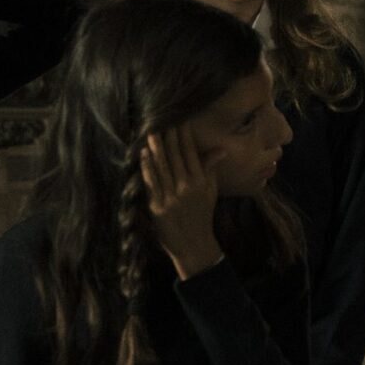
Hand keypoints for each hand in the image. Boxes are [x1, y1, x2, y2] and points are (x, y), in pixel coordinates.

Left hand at [141, 124, 224, 278]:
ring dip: (157, 148)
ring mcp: (172, 197)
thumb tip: (220, 150)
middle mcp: (187, 188)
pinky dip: (147, 167)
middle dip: (170, 137)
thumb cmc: (202, 216)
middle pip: (177, 157)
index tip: (180, 120)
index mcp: (201, 183)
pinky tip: (144, 154)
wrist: (194, 244)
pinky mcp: (158, 207)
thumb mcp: (210, 192)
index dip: (185, 136)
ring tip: (151, 131)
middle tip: (163, 119)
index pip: (192, 154)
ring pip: (163, 167)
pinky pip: (152, 182)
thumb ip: (210, 169)